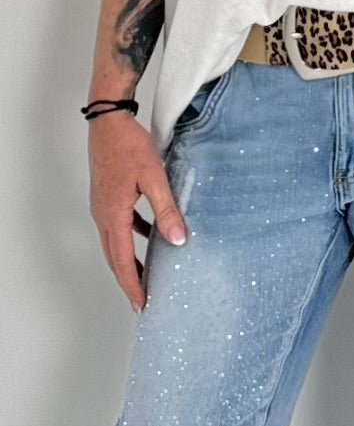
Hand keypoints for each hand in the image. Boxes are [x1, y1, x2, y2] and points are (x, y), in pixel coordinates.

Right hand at [88, 114, 186, 311]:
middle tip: (142, 301)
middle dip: (128, 281)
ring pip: (114, 243)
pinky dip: (132, 237)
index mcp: (112, 215)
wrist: (108, 120)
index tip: (142, 304)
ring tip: (145, 276)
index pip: (122, 261)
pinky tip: (149, 235)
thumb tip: (178, 240)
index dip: (132, 285)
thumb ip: (166, 210)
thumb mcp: (153, 178)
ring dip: (128, 261)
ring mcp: (103, 206)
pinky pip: (119, 226)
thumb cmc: (128, 145)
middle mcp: (103, 215)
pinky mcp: (107, 196)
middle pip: (114, 257)